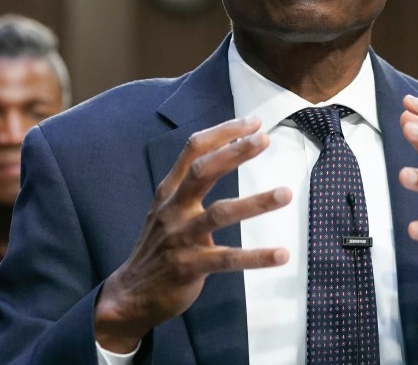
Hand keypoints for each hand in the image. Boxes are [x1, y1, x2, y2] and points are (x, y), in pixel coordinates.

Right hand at [94, 116, 291, 351]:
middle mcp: (173, 209)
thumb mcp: (165, 209)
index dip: (223, 132)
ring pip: (220, 214)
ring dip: (256, 202)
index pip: (194, 150)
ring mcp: (181, 238)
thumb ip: (189, 185)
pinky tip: (281, 254)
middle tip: (265, 139)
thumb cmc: (158, 248)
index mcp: (169, 192)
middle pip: (204, 171)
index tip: (253, 122)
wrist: (130, 296)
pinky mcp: (190, 267)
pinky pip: (227, 259)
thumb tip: (225, 153)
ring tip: (286, 192)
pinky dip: (256, 257)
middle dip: (235, 153)